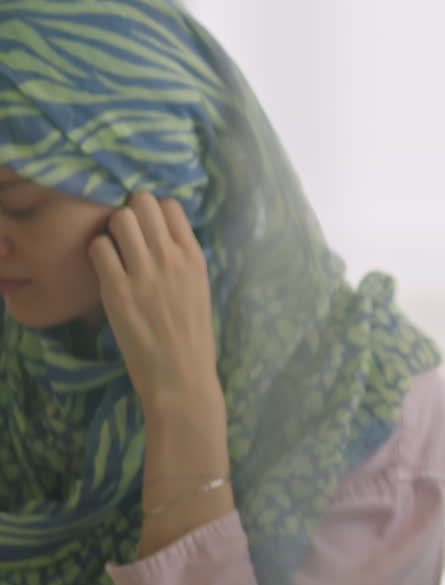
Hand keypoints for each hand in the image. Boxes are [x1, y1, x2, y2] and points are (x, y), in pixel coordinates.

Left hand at [88, 192, 220, 412]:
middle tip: (126, 235)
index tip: (147, 227)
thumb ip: (182, 259)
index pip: (170, 205)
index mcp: (195, 258)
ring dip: (113, 230)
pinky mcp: (117, 290)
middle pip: (143, 202)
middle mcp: (171, 258)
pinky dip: (98, 252)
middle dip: (131, 212)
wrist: (180, 375)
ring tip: (115, 251)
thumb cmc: (192, 337)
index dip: (154, 211)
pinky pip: (98, 247)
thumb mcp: (199, 288)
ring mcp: (144, 273)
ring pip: (120, 219)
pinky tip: (105, 270)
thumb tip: (160, 234)